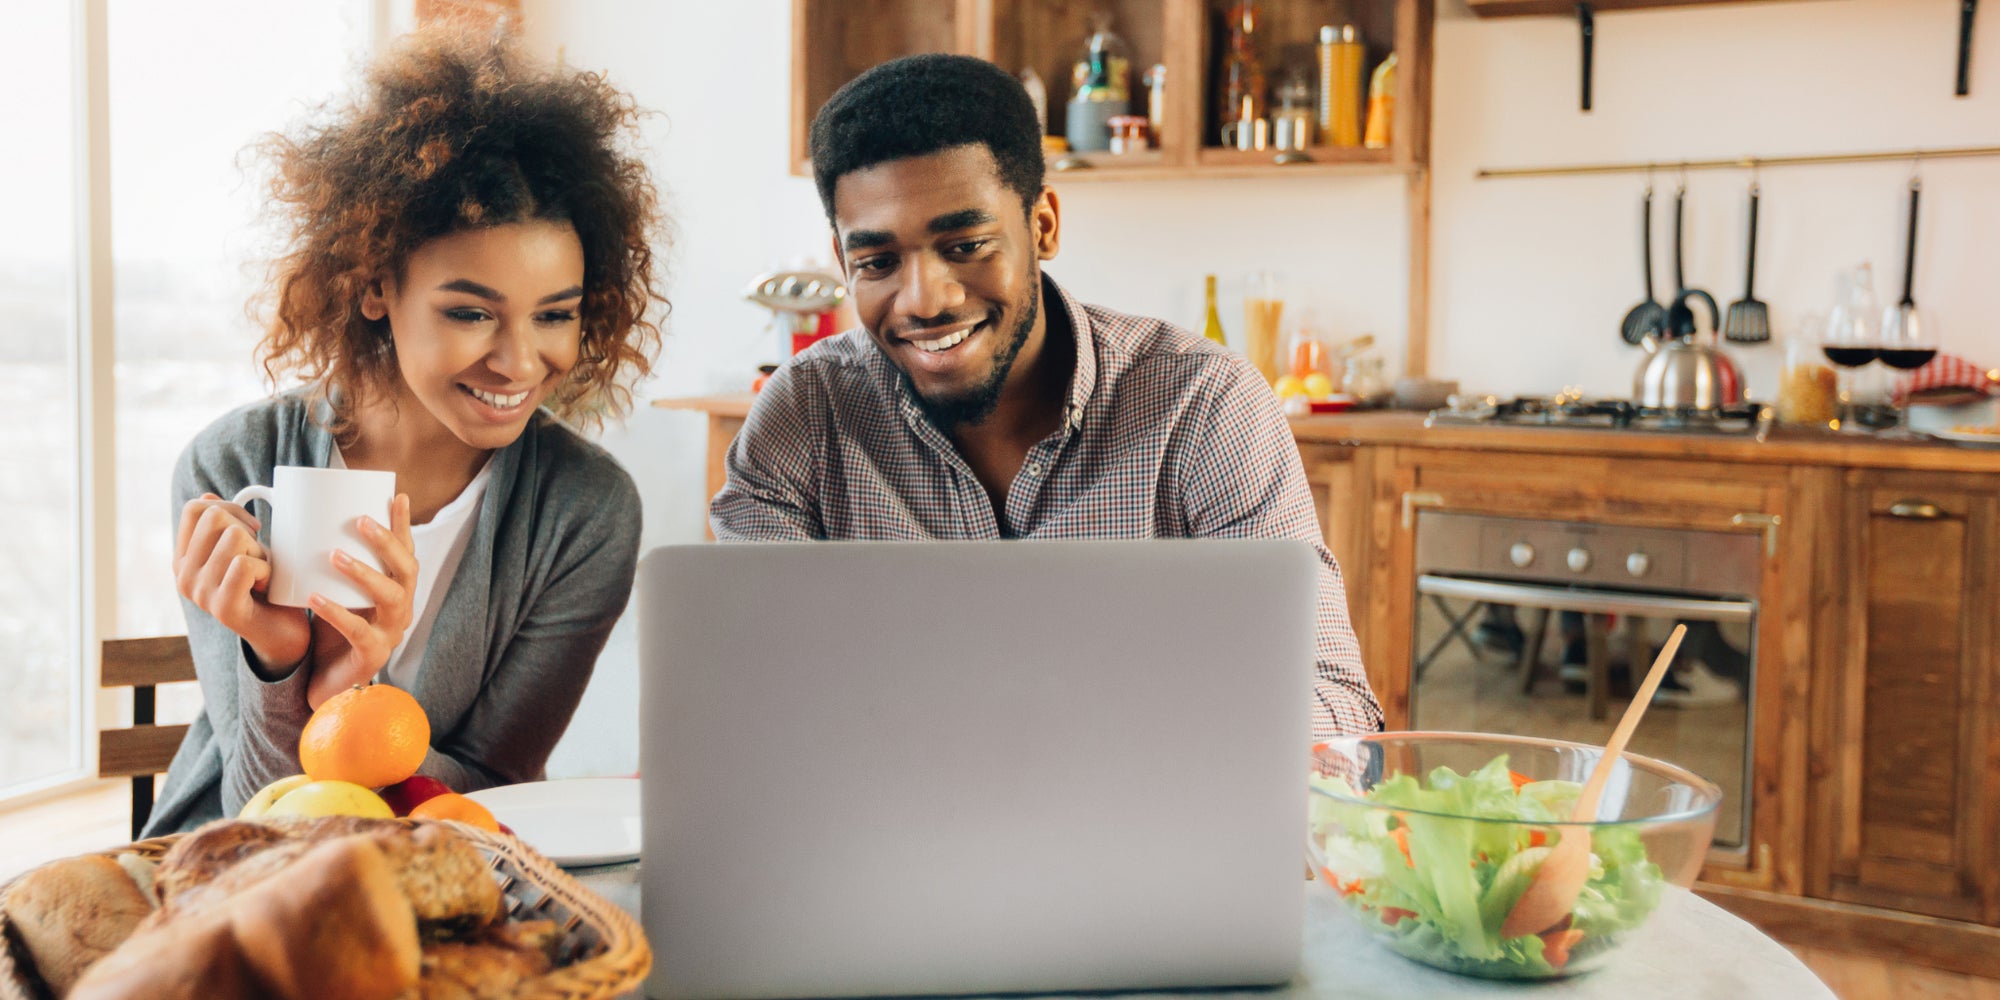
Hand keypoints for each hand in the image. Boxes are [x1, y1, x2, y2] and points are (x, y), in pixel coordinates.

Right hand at [174, 493, 309, 673]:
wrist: (283, 633)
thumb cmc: (267, 587)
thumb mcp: (244, 550)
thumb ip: (223, 527)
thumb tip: (208, 496)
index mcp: (184, 559)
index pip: (194, 508)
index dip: (230, 508)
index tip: (252, 529)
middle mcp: (183, 576)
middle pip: (214, 517)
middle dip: (247, 530)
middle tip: (258, 558)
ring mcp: (199, 593)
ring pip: (234, 537)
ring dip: (261, 553)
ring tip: (262, 576)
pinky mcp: (221, 606)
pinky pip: (244, 564)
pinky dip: (266, 570)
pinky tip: (266, 588)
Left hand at [306, 494, 416, 708]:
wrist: (324, 683)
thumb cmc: (330, 633)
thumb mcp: (335, 593)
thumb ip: (329, 567)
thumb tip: (305, 522)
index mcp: (396, 591)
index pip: (405, 553)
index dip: (402, 525)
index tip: (395, 495)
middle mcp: (402, 609)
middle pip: (407, 571)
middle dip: (387, 543)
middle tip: (360, 521)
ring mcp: (392, 633)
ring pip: (391, 598)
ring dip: (365, 573)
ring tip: (335, 556)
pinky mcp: (373, 656)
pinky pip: (360, 631)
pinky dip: (337, 612)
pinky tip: (316, 597)